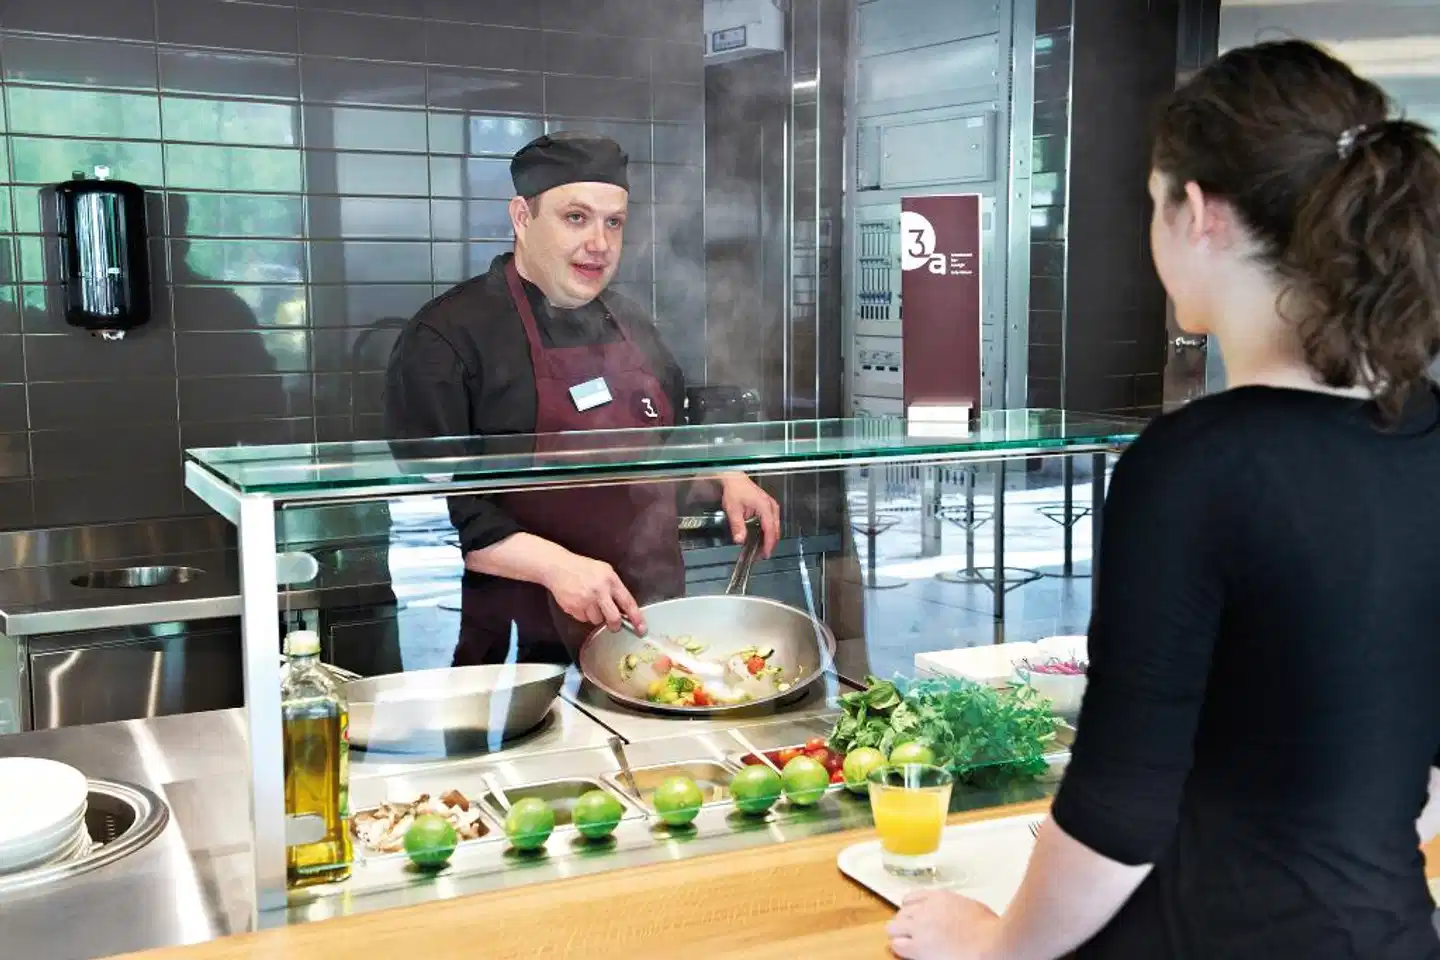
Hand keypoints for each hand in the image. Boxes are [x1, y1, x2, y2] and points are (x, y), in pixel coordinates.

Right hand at [542, 552, 645, 634]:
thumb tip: (625, 609)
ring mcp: (585, 600)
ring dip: (596, 616)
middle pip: (614, 618)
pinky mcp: (573, 608)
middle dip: (615, 625)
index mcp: (610, 580)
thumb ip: (615, 587)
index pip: (628, 602)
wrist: (558, 567)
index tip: (642, 629)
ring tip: (589, 603)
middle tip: (614, 625)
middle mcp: (599, 591)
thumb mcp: (604, 571)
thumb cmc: (583, 568)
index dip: (636, 618)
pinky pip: (583, 619)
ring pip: (597, 620)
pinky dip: (583, 614)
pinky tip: (579, 602)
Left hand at [718, 473, 780, 556]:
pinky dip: (768, 531)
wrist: (734, 479)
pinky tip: (760, 537)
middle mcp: (771, 507)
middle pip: (775, 530)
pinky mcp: (769, 507)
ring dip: (769, 537)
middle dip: (769, 543)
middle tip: (761, 554)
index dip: (769, 543)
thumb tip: (740, 540)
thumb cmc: (735, 490)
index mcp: (765, 507)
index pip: (770, 529)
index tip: (765, 553)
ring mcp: (772, 506)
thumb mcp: (733, 509)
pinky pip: (772, 522)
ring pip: (775, 526)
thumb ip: (737, 525)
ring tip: (760, 548)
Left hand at [887, 890, 1001, 959]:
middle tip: (912, 933)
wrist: (990, 944)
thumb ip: (959, 907)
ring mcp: (919, 928)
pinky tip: (906, 951)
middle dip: (905, 922)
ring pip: (893, 927)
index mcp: (939, 898)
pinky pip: (897, 945)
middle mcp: (925, 909)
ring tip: (906, 942)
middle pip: (901, 912)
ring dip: (899, 934)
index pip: (912, 898)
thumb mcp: (974, 908)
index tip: (916, 917)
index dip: (912, 909)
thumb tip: (959, 913)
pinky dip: (899, 947)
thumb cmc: (992, 929)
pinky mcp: (918, 948)